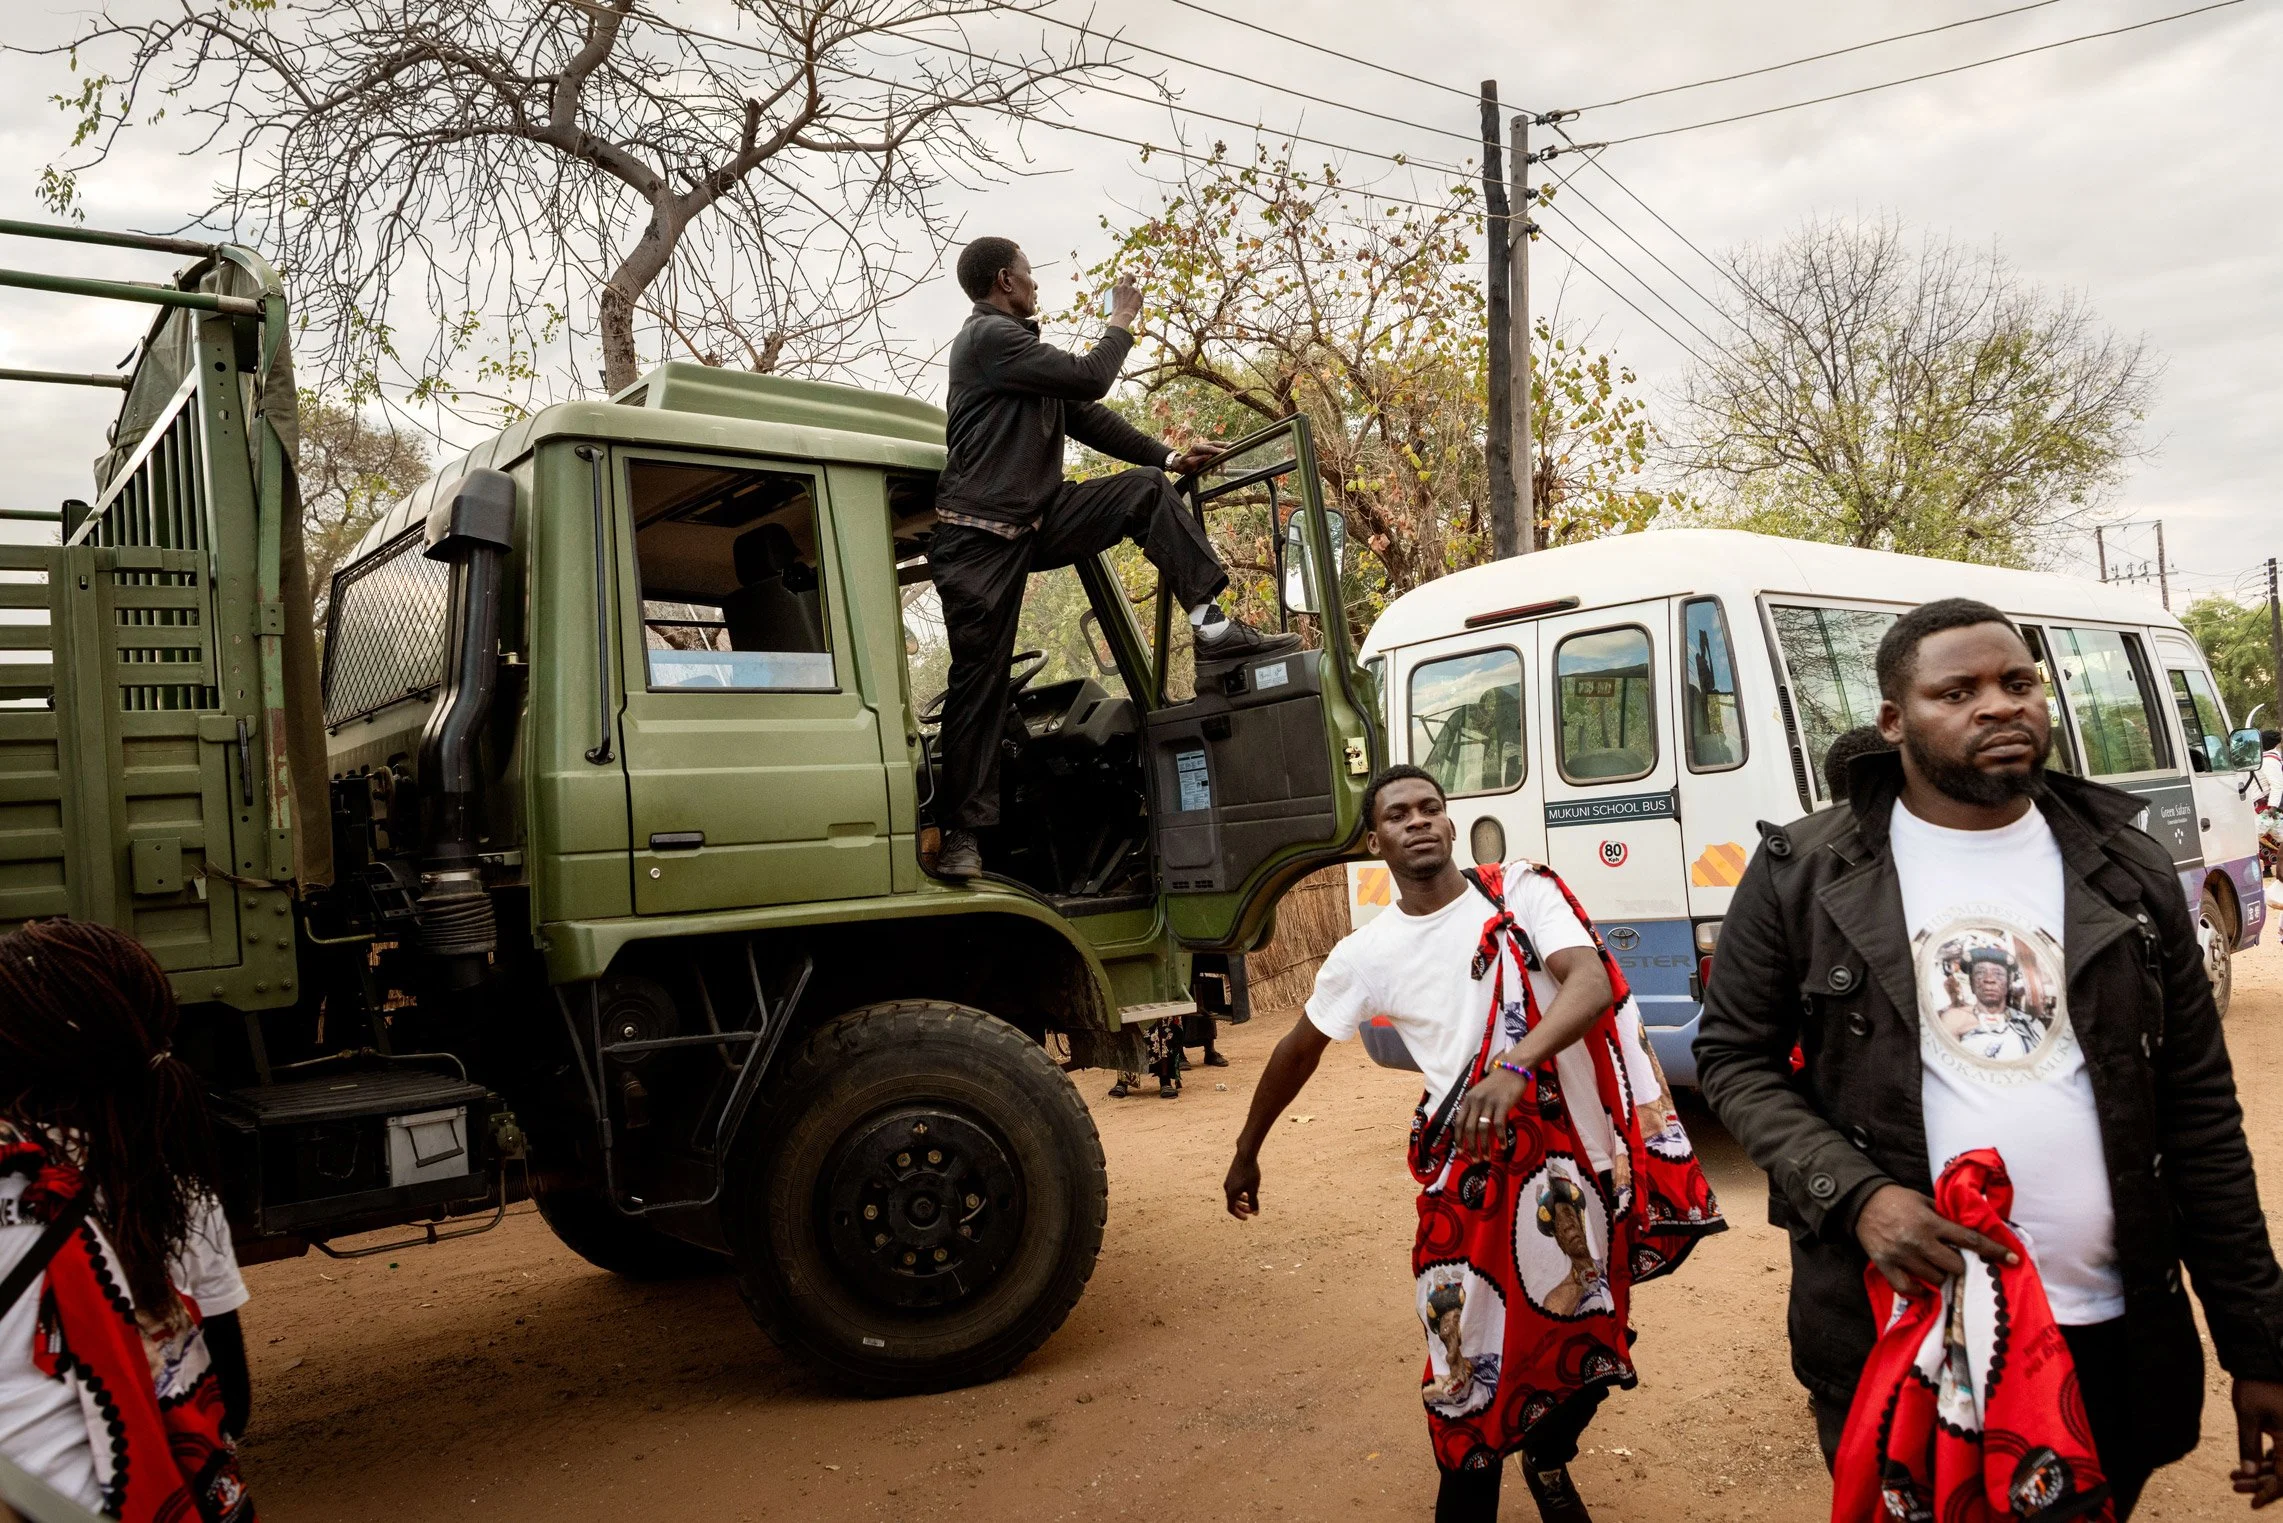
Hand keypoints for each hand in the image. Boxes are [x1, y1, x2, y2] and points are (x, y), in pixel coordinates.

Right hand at [1108, 273, 1142, 328]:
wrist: (1122, 317)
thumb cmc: (1117, 313)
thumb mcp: (1115, 301)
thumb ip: (1121, 294)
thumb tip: (1127, 293)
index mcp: (1116, 288)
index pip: (1121, 278)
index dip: (1124, 279)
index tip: (1127, 282)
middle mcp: (1124, 286)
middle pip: (1129, 275)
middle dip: (1132, 277)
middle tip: (1134, 281)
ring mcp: (1132, 289)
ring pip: (1136, 289)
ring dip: (1136, 295)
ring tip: (1132, 305)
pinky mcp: (1138, 294)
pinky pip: (1140, 296)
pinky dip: (1139, 301)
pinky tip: (1135, 307)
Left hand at [1169, 442, 1224, 475]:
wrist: (1180, 467)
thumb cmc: (1183, 465)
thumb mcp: (1189, 463)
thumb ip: (1198, 459)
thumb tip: (1209, 456)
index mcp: (1196, 447)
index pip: (1208, 447)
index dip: (1216, 450)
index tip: (1224, 452)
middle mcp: (1201, 446)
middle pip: (1215, 445)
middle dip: (1224, 446)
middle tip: (1232, 446)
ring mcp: (1205, 450)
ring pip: (1216, 453)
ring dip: (1220, 463)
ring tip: (1222, 472)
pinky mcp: (1207, 455)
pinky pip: (1214, 459)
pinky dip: (1215, 467)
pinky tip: (1213, 474)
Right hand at [1224, 1150, 1260, 1218]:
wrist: (1245, 1155)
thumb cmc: (1250, 1173)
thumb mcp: (1254, 1189)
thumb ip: (1254, 1202)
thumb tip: (1255, 1213)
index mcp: (1231, 1193)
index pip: (1231, 1209)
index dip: (1239, 1215)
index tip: (1247, 1218)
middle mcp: (1227, 1188)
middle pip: (1232, 1203)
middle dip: (1242, 1208)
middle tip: (1252, 1210)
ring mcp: (1228, 1181)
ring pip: (1233, 1195)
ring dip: (1241, 1201)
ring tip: (1251, 1200)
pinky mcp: (1230, 1175)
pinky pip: (1234, 1189)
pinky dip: (1240, 1193)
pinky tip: (1248, 1190)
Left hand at [1452, 1068, 1527, 1153]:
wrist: (1513, 1068)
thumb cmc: (1497, 1083)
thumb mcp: (1481, 1093)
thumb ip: (1475, 1107)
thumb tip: (1472, 1129)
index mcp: (1468, 1099)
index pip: (1459, 1122)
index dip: (1459, 1138)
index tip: (1461, 1151)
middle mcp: (1476, 1101)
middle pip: (1469, 1129)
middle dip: (1471, 1147)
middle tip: (1474, 1160)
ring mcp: (1489, 1103)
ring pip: (1482, 1129)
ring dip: (1484, 1146)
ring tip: (1487, 1158)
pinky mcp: (1502, 1104)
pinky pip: (1498, 1125)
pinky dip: (1500, 1138)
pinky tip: (1503, 1146)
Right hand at [1852, 1183, 2017, 1293]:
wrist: (1860, 1201)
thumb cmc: (1896, 1199)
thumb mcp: (1924, 1200)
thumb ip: (1944, 1216)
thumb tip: (1968, 1230)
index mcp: (1931, 1223)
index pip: (1970, 1240)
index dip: (1993, 1250)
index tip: (2012, 1260)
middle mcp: (1920, 1241)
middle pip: (1954, 1266)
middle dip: (1958, 1265)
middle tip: (1952, 1260)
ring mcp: (1903, 1255)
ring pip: (1935, 1279)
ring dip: (1939, 1275)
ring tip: (1933, 1267)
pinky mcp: (1886, 1265)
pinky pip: (1908, 1288)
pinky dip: (1918, 1290)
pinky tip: (1921, 1285)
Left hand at [2232, 1379, 2282, 1507]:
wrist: (2262, 1360)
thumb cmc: (2255, 1385)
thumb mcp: (2248, 1415)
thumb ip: (2248, 1445)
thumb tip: (2248, 1472)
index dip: (2270, 1492)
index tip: (2252, 1503)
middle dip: (2261, 1483)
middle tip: (2235, 1485)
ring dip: (2262, 1472)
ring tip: (2235, 1476)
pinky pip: (2282, 1452)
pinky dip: (2267, 1460)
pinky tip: (2248, 1465)